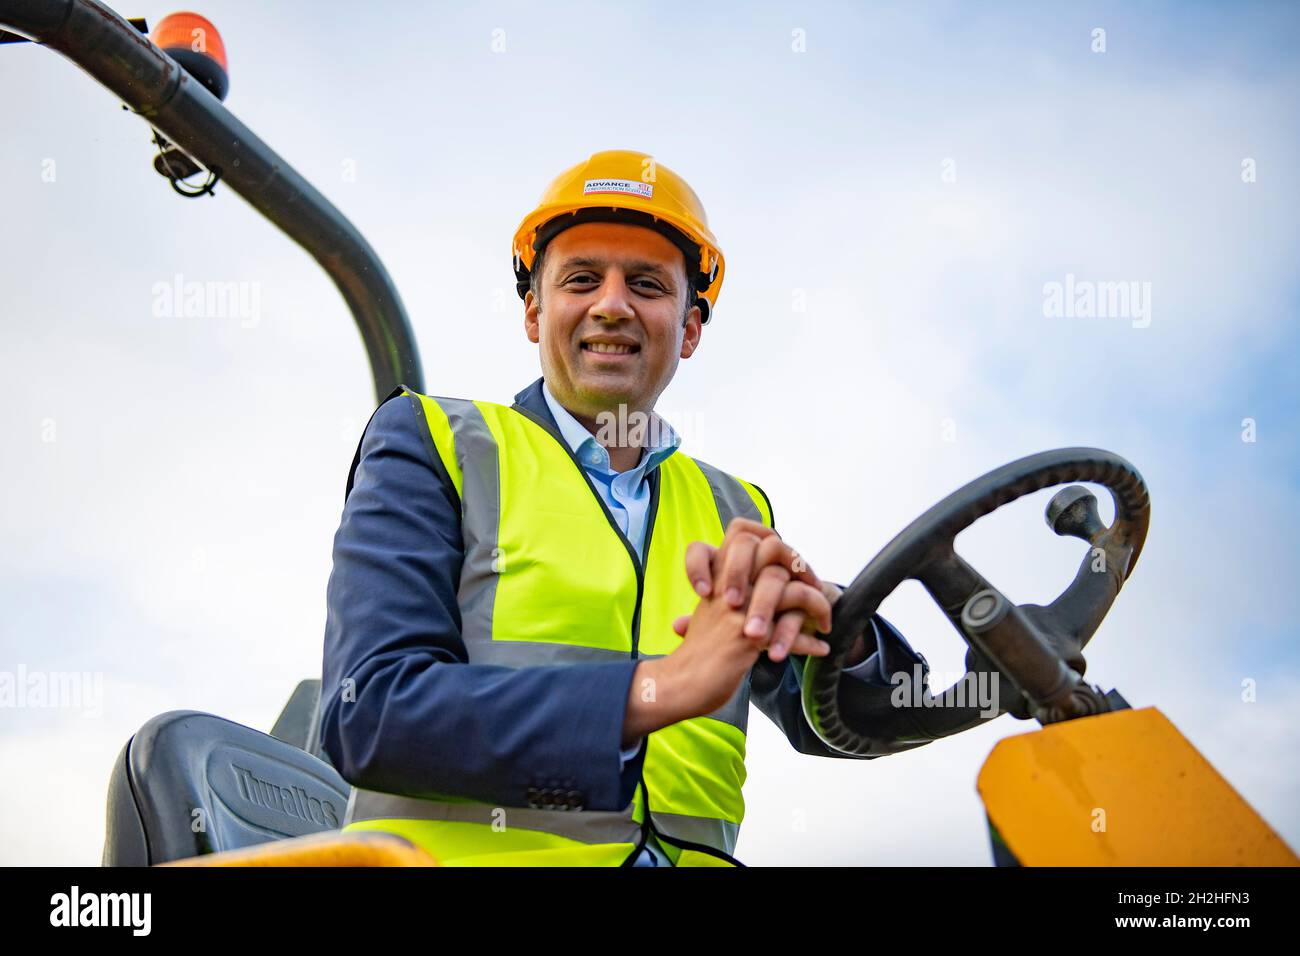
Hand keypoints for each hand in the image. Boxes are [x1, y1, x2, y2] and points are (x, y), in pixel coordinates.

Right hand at [622, 518, 832, 741]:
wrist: (678, 684)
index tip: (786, 562)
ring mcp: (738, 611)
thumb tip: (750, 590)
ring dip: (816, 605)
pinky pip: (792, 633)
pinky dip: (811, 642)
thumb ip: (725, 596)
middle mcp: (727, 587)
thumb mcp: (706, 614)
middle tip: (814, 587)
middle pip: (772, 550)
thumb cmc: (696, 653)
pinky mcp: (747, 639)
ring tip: (824, 622)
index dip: (769, 538)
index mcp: (717, 576)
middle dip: (801, 566)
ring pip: (791, 591)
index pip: (741, 532)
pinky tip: (820, 649)